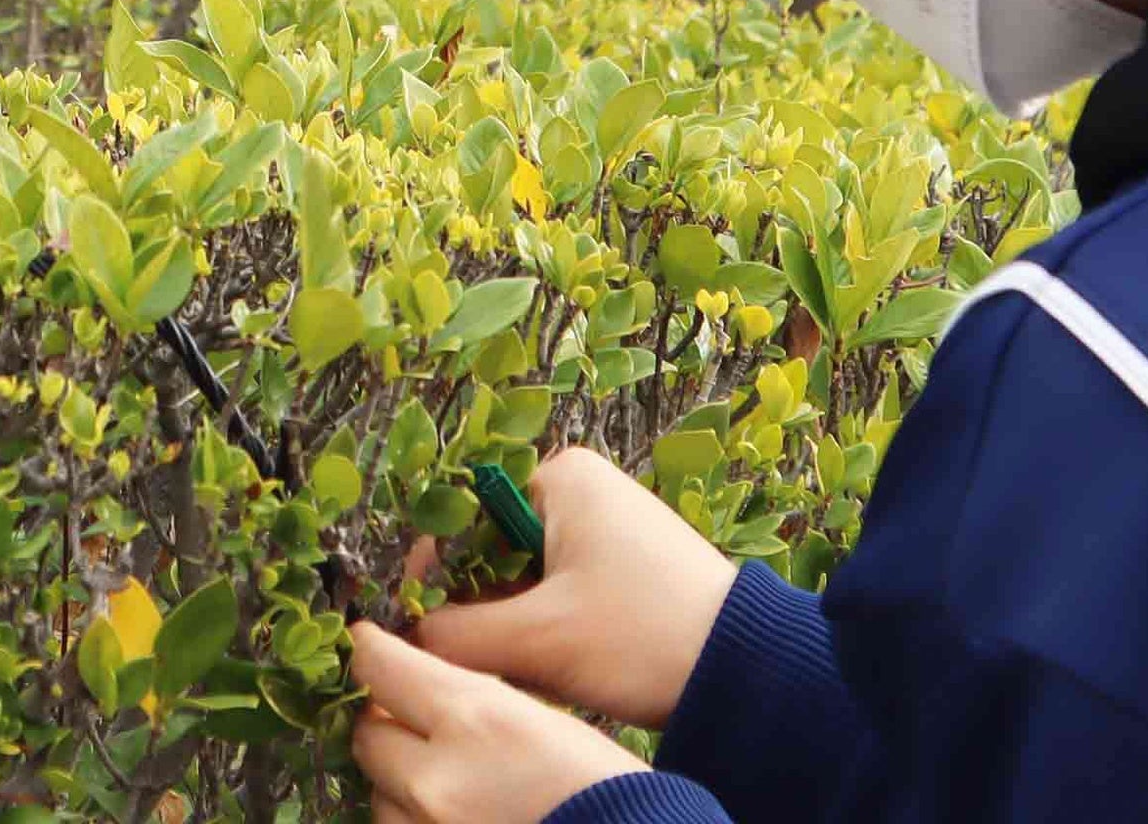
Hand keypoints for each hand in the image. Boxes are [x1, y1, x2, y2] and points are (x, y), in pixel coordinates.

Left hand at [351, 622, 643, 822]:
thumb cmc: (607, 787)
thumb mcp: (543, 720)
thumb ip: (474, 702)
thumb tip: (417, 691)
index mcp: (475, 719)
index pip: (381, 668)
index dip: (372, 653)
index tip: (370, 645)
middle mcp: (437, 778)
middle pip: (369, 736)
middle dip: (387, 724)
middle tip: (411, 719)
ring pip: (380, 796)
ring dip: (402, 783)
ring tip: (447, 780)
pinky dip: (417, 820)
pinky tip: (454, 813)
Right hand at [413, 447, 739, 726]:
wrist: (745, 670)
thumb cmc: (643, 635)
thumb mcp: (537, 638)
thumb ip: (455, 634)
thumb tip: (403, 637)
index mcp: (560, 476)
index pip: (463, 512)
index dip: (434, 567)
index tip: (421, 618)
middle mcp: (582, 490)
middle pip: (491, 546)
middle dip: (476, 603)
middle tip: (473, 652)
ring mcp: (606, 530)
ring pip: (522, 577)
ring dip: (509, 623)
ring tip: (517, 663)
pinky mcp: (623, 570)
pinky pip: (556, 592)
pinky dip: (542, 628)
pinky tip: (547, 665)